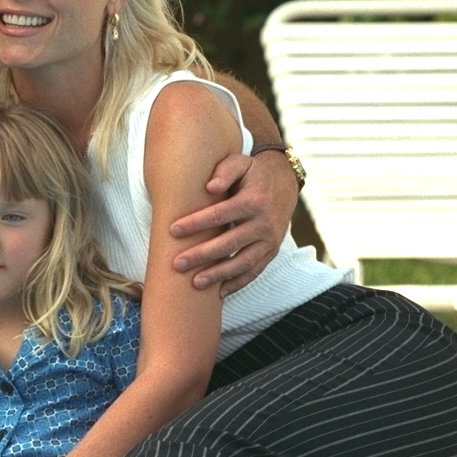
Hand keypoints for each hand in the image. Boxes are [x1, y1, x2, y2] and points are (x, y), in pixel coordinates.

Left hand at [168, 149, 297, 295]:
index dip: (196, 223)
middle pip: (229, 243)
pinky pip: (255, 271)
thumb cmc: (252, 173)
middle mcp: (264, 224)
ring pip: (243, 263)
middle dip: (202, 255)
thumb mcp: (241, 163)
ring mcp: (270, 241)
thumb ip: (225, 171)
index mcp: (254, 201)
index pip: (220, 215)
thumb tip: (209, 187)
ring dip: (219, 275)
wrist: (284, 183)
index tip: (172, 230)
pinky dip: (237, 283)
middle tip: (176, 263)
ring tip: (194, 283)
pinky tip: (218, 293)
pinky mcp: (272, 252)